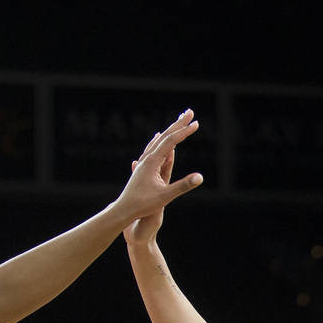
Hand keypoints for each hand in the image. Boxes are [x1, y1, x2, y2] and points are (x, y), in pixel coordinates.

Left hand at [112, 109, 202, 230]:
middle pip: (165, 136)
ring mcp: (143, 162)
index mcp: (152, 162)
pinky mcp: (142, 168)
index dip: (184, 132)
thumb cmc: (143, 205)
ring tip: (177, 122)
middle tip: (190, 112)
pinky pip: (152, 148)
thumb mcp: (166, 196)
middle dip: (178, 124)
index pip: (171, 142)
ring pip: (158, 141)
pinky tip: (157, 138)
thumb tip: (200, 177)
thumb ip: (183, 185)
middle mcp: (147, 158)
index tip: (196, 124)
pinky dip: (159, 140)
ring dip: (170, 130)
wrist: (123, 210)